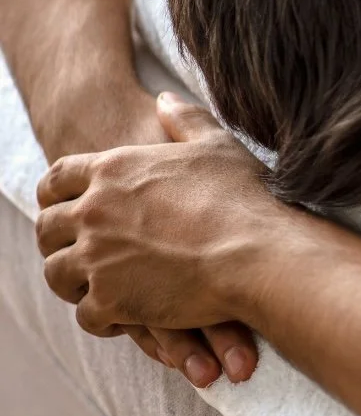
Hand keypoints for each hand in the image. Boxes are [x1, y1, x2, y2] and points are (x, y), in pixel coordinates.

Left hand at [34, 93, 287, 386]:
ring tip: (97, 286)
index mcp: (114, 170)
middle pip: (47, 228)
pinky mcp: (110, 300)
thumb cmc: (242, 198)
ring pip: (57, 274)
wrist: (258, 253)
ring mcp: (97, 258)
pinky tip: (121, 316)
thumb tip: (164, 98)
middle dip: (58, 241)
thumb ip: (184, 119)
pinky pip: (85, 314)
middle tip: (80, 251)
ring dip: (73, 281)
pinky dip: (101, 318)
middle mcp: (94, 212)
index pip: (56, 179)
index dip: (55, 195)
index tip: (66, 207)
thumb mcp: (215, 145)